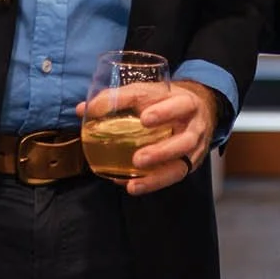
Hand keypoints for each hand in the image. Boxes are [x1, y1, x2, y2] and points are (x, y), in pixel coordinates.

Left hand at [91, 79, 216, 196]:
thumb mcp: (147, 92)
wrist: (197, 110)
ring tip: (134, 182)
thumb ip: (117, 99)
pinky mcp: (189, 164)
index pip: (178, 105)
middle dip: (163, 151)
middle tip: (138, 159)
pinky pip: (173, 177)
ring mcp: (194, 149)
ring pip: (181, 166)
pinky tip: (133, 186)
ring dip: (157, 176)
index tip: (145, 119)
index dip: (163, 112)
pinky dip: (153, 183)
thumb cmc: (165, 100)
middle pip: (185, 140)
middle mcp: (195, 127)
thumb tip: (82, 109)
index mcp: (186, 103)